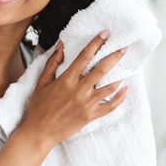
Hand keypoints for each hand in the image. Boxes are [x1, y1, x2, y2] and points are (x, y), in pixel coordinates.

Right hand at [20, 31, 127, 147]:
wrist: (40, 132)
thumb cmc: (39, 107)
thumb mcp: (42, 82)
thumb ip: (53, 63)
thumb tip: (61, 45)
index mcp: (67, 79)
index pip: (85, 56)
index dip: (96, 42)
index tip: (105, 33)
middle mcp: (79, 90)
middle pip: (102, 68)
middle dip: (115, 56)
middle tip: (124, 48)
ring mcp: (87, 104)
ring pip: (110, 86)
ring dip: (120, 75)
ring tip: (126, 67)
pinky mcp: (91, 115)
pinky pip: (111, 106)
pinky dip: (120, 97)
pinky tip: (125, 89)